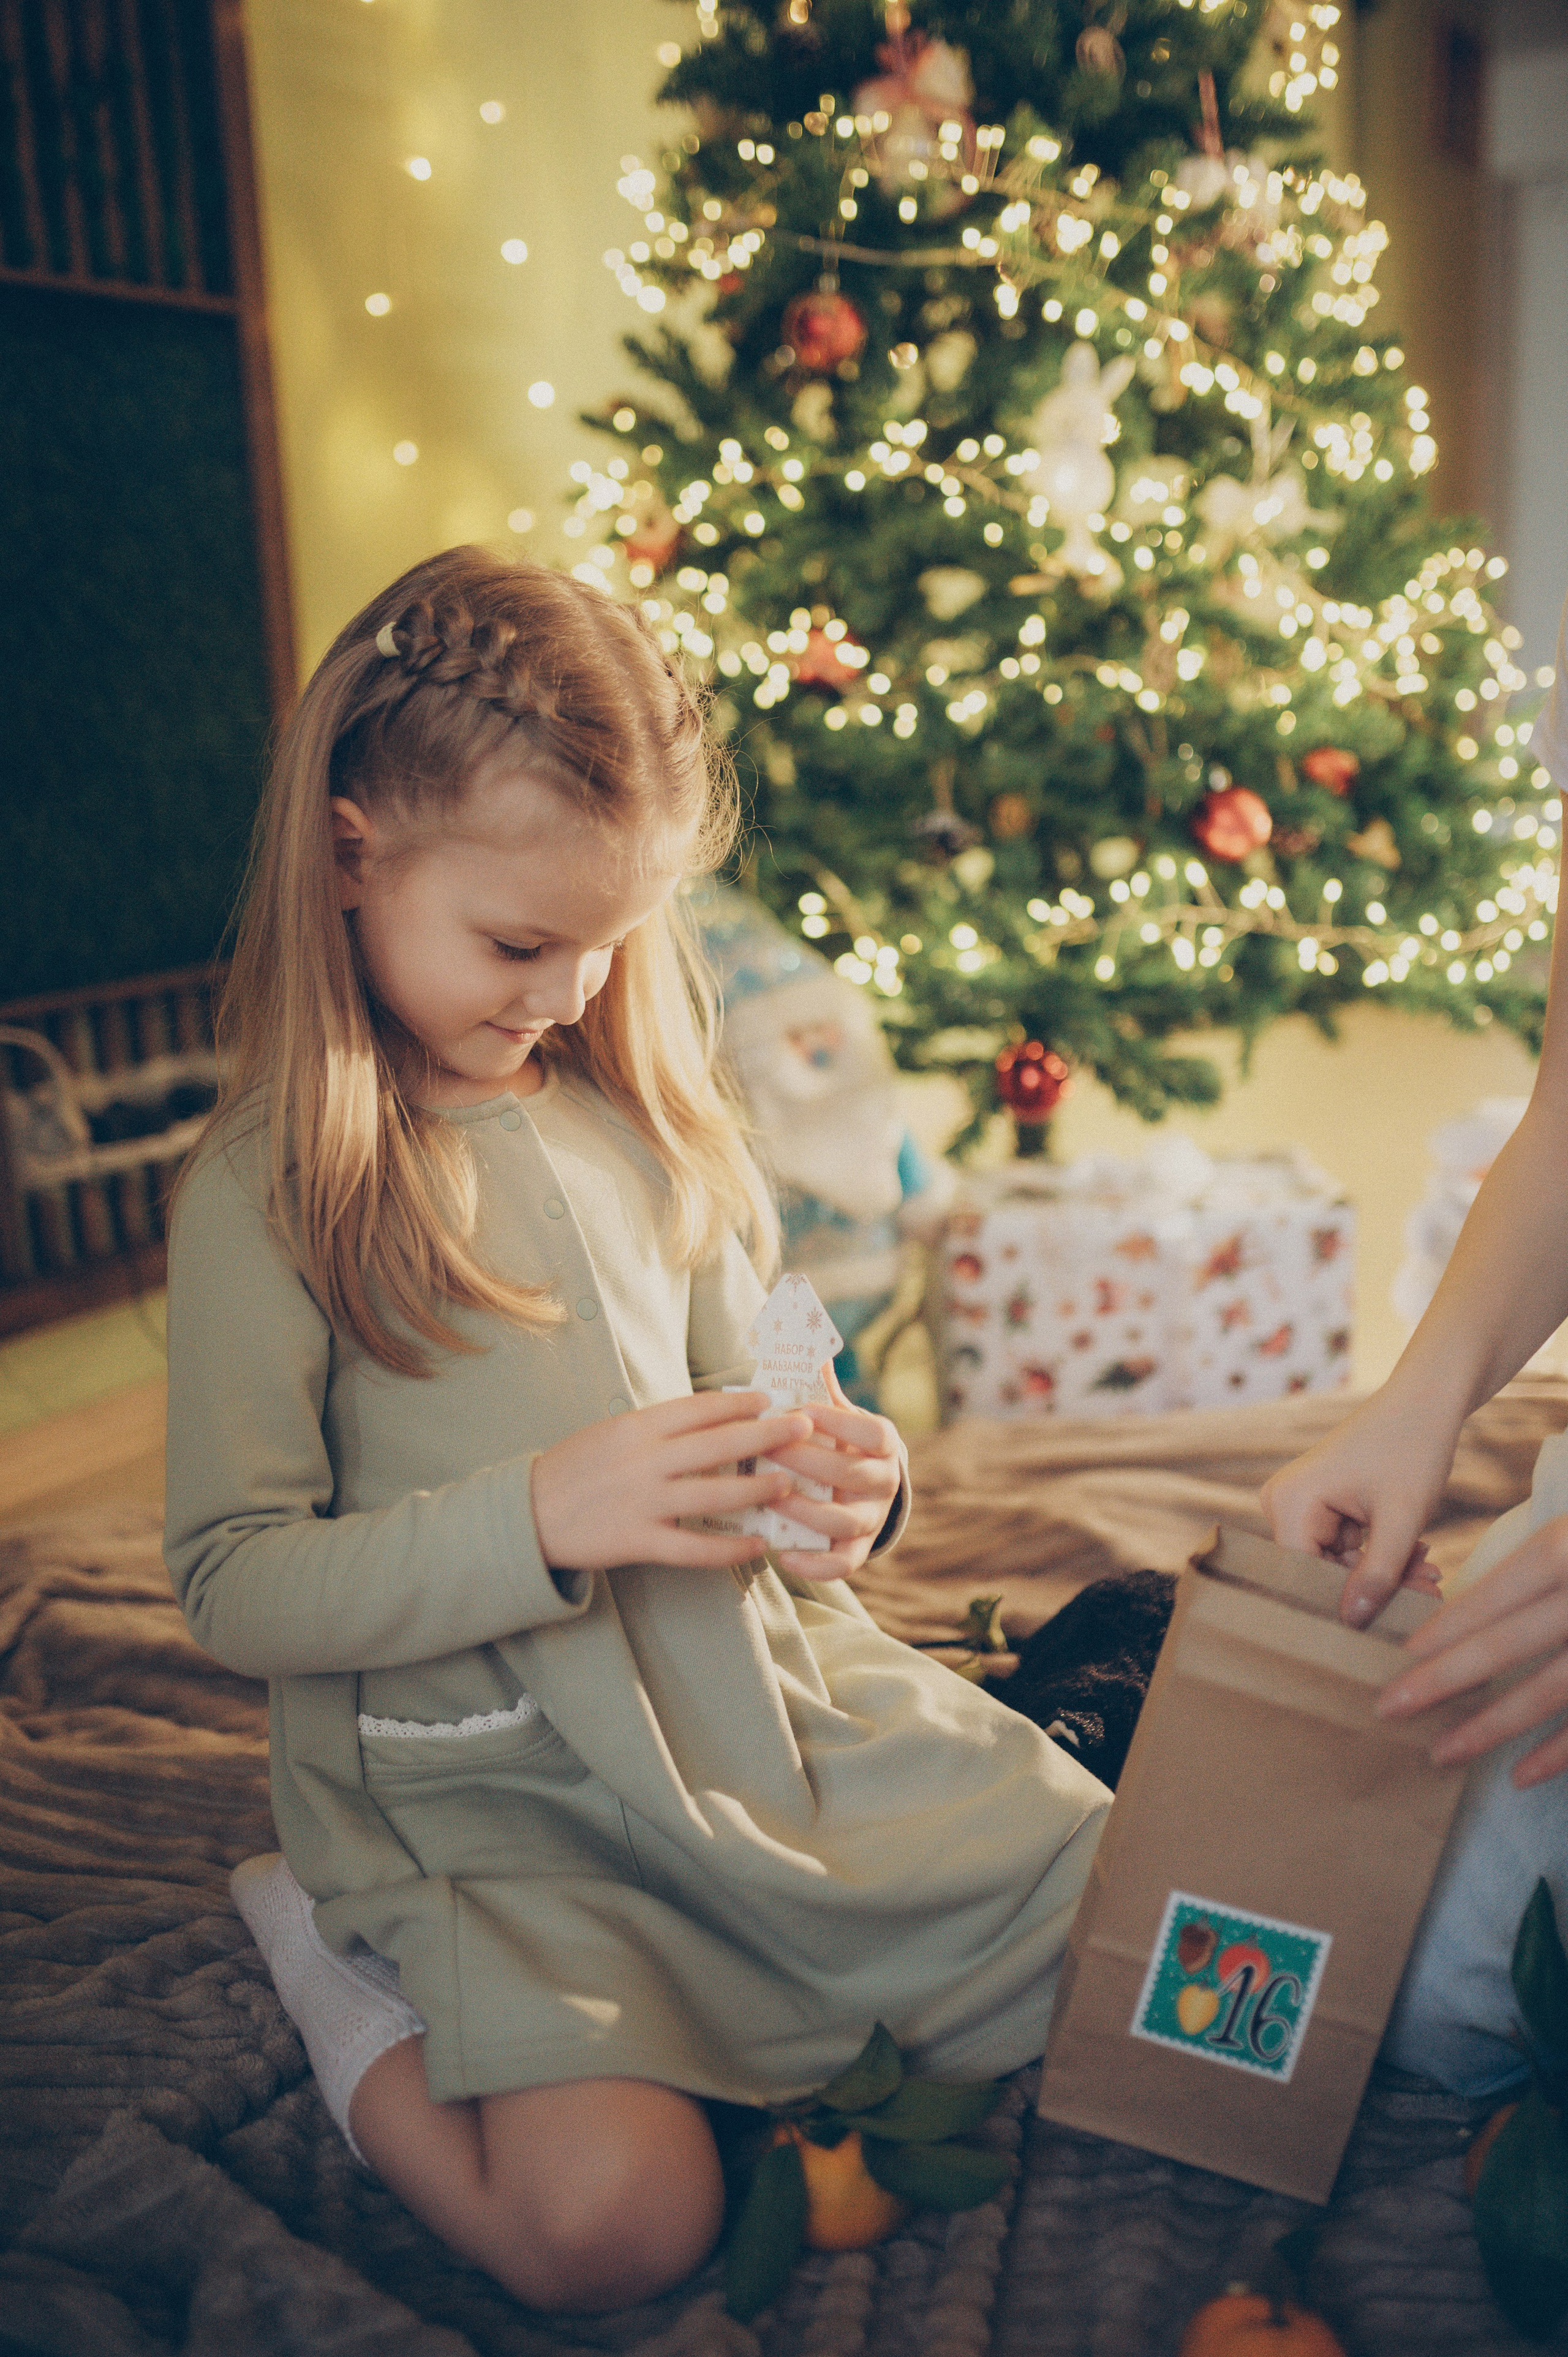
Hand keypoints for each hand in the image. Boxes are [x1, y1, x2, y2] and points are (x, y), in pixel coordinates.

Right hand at [531, 1393, 812, 1574]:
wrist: (526, 1516)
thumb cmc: (574, 1469)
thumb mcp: (610, 1433)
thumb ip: (656, 1428)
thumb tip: (710, 1417)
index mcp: (636, 1427)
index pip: (699, 1408)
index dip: (740, 1403)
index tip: (771, 1399)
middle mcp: (644, 1460)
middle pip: (719, 1443)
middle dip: (767, 1434)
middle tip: (804, 1428)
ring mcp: (644, 1502)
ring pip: (716, 1491)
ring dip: (759, 1487)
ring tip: (790, 1484)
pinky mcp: (639, 1541)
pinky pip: (696, 1547)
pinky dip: (731, 1547)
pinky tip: (758, 1545)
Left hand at [762, 1362, 902, 1583]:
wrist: (858, 1488)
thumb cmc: (837, 1441)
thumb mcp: (835, 1411)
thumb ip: (821, 1380)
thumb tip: (804, 1334)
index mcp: (883, 1444)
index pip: (873, 1432)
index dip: (841, 1422)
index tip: (803, 1410)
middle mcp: (883, 1482)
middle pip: (852, 1474)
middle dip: (808, 1461)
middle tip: (768, 1449)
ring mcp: (870, 1519)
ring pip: (844, 1521)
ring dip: (805, 1510)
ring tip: (768, 1497)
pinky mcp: (855, 1552)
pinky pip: (841, 1566)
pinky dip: (814, 1566)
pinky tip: (782, 1555)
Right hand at [1260, 1391, 1458, 1627]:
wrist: (1424, 1401)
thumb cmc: (1411, 1447)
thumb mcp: (1402, 1517)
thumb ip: (1379, 1574)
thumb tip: (1353, 1623)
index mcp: (1289, 1503)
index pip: (1305, 1579)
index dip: (1348, 1604)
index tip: (1397, 1620)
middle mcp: (1281, 1504)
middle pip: (1322, 1573)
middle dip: (1374, 1588)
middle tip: (1428, 1592)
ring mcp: (1299, 1504)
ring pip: (1339, 1565)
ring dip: (1385, 1573)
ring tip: (1431, 1574)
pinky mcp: (1319, 1506)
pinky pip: (1345, 1549)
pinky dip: (1381, 1555)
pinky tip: (1417, 1555)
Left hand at [1376, 1512, 1567, 1786]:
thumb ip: (1542, 1568)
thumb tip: (1471, 1617)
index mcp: (1567, 1548)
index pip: (1492, 1594)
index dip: (1443, 1628)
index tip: (1398, 1656)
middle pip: (1505, 1643)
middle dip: (1440, 1679)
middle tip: (1387, 1707)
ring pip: (1546, 1690)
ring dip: (1490, 1726)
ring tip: (1439, 1752)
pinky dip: (1558, 1753)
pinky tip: (1520, 1776)